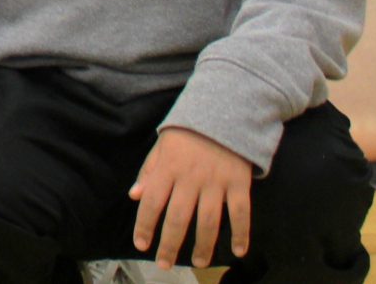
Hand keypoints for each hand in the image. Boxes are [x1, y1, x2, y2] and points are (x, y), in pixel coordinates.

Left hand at [131, 126, 253, 267]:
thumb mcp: (162, 145)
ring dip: (203, 246)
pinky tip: (238, 251)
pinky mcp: (240, 183)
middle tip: (164, 264)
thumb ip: (149, 171)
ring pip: (209, 220)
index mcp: (168, 167)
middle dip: (170, 244)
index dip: (145, 225)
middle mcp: (191, 177)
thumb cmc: (188, 132)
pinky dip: (241, 234)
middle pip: (179, 217)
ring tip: (197, 263)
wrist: (224, 111)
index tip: (141, 244)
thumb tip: (134, 196)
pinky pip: (241, 213)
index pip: (152, 201)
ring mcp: (217, 181)